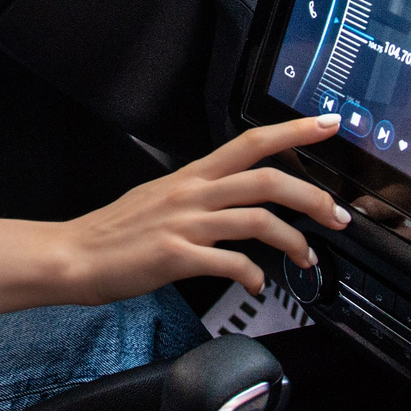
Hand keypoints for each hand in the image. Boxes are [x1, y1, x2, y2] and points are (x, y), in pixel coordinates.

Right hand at [0, 117, 351, 311]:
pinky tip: (255, 285)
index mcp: (192, 176)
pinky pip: (231, 263)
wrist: (74, 255)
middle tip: (337, 216)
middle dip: (313, 197)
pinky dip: (253, 276)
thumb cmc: (114, 232)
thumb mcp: (160, 198)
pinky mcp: (177, 256)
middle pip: (268, 180)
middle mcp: (192, 193)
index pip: (252, 142)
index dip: (295, 131)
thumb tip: (232, 200)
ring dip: (294, 242)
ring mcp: (185, 223)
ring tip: (306, 259)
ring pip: (258, 220)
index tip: (328, 125)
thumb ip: (199, 195)